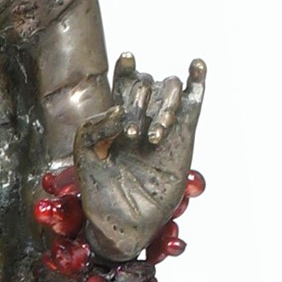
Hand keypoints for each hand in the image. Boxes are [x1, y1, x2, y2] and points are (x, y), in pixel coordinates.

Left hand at [73, 53, 206, 260]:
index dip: (128, 69)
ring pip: (169, 93)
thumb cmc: (99, 192)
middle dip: (140, 100)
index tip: (128, 58)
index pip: (125, 83)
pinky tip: (196, 66)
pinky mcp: (184, 140)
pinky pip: (192, 106)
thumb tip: (118, 108)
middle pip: (147, 85)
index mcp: (115, 119)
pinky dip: (197, 84)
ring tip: (153, 137)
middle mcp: (140, 118)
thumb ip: (94, 126)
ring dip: (162, 106)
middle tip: (130, 134)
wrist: (122, 223)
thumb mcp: (84, 155)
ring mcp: (163, 128)